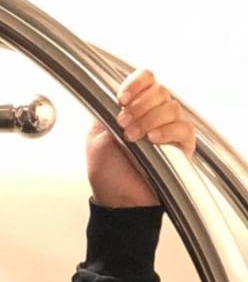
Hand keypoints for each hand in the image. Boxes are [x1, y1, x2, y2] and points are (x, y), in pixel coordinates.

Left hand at [86, 68, 196, 207]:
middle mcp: (154, 115)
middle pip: (160, 90)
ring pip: (171, 107)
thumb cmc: (107, 174)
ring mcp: (169, 130)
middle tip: (123, 124)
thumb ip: (106, 111)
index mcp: (135, 109)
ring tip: (133, 138)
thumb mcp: (96, 137)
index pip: (146, 79)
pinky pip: (184, 129)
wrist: (116, 201)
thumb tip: (116, 94)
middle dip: (139, 105)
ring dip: (149, 119)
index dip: (136, 83)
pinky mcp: (182, 148)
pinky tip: (152, 140)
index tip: (122, 99)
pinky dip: (168, 131)